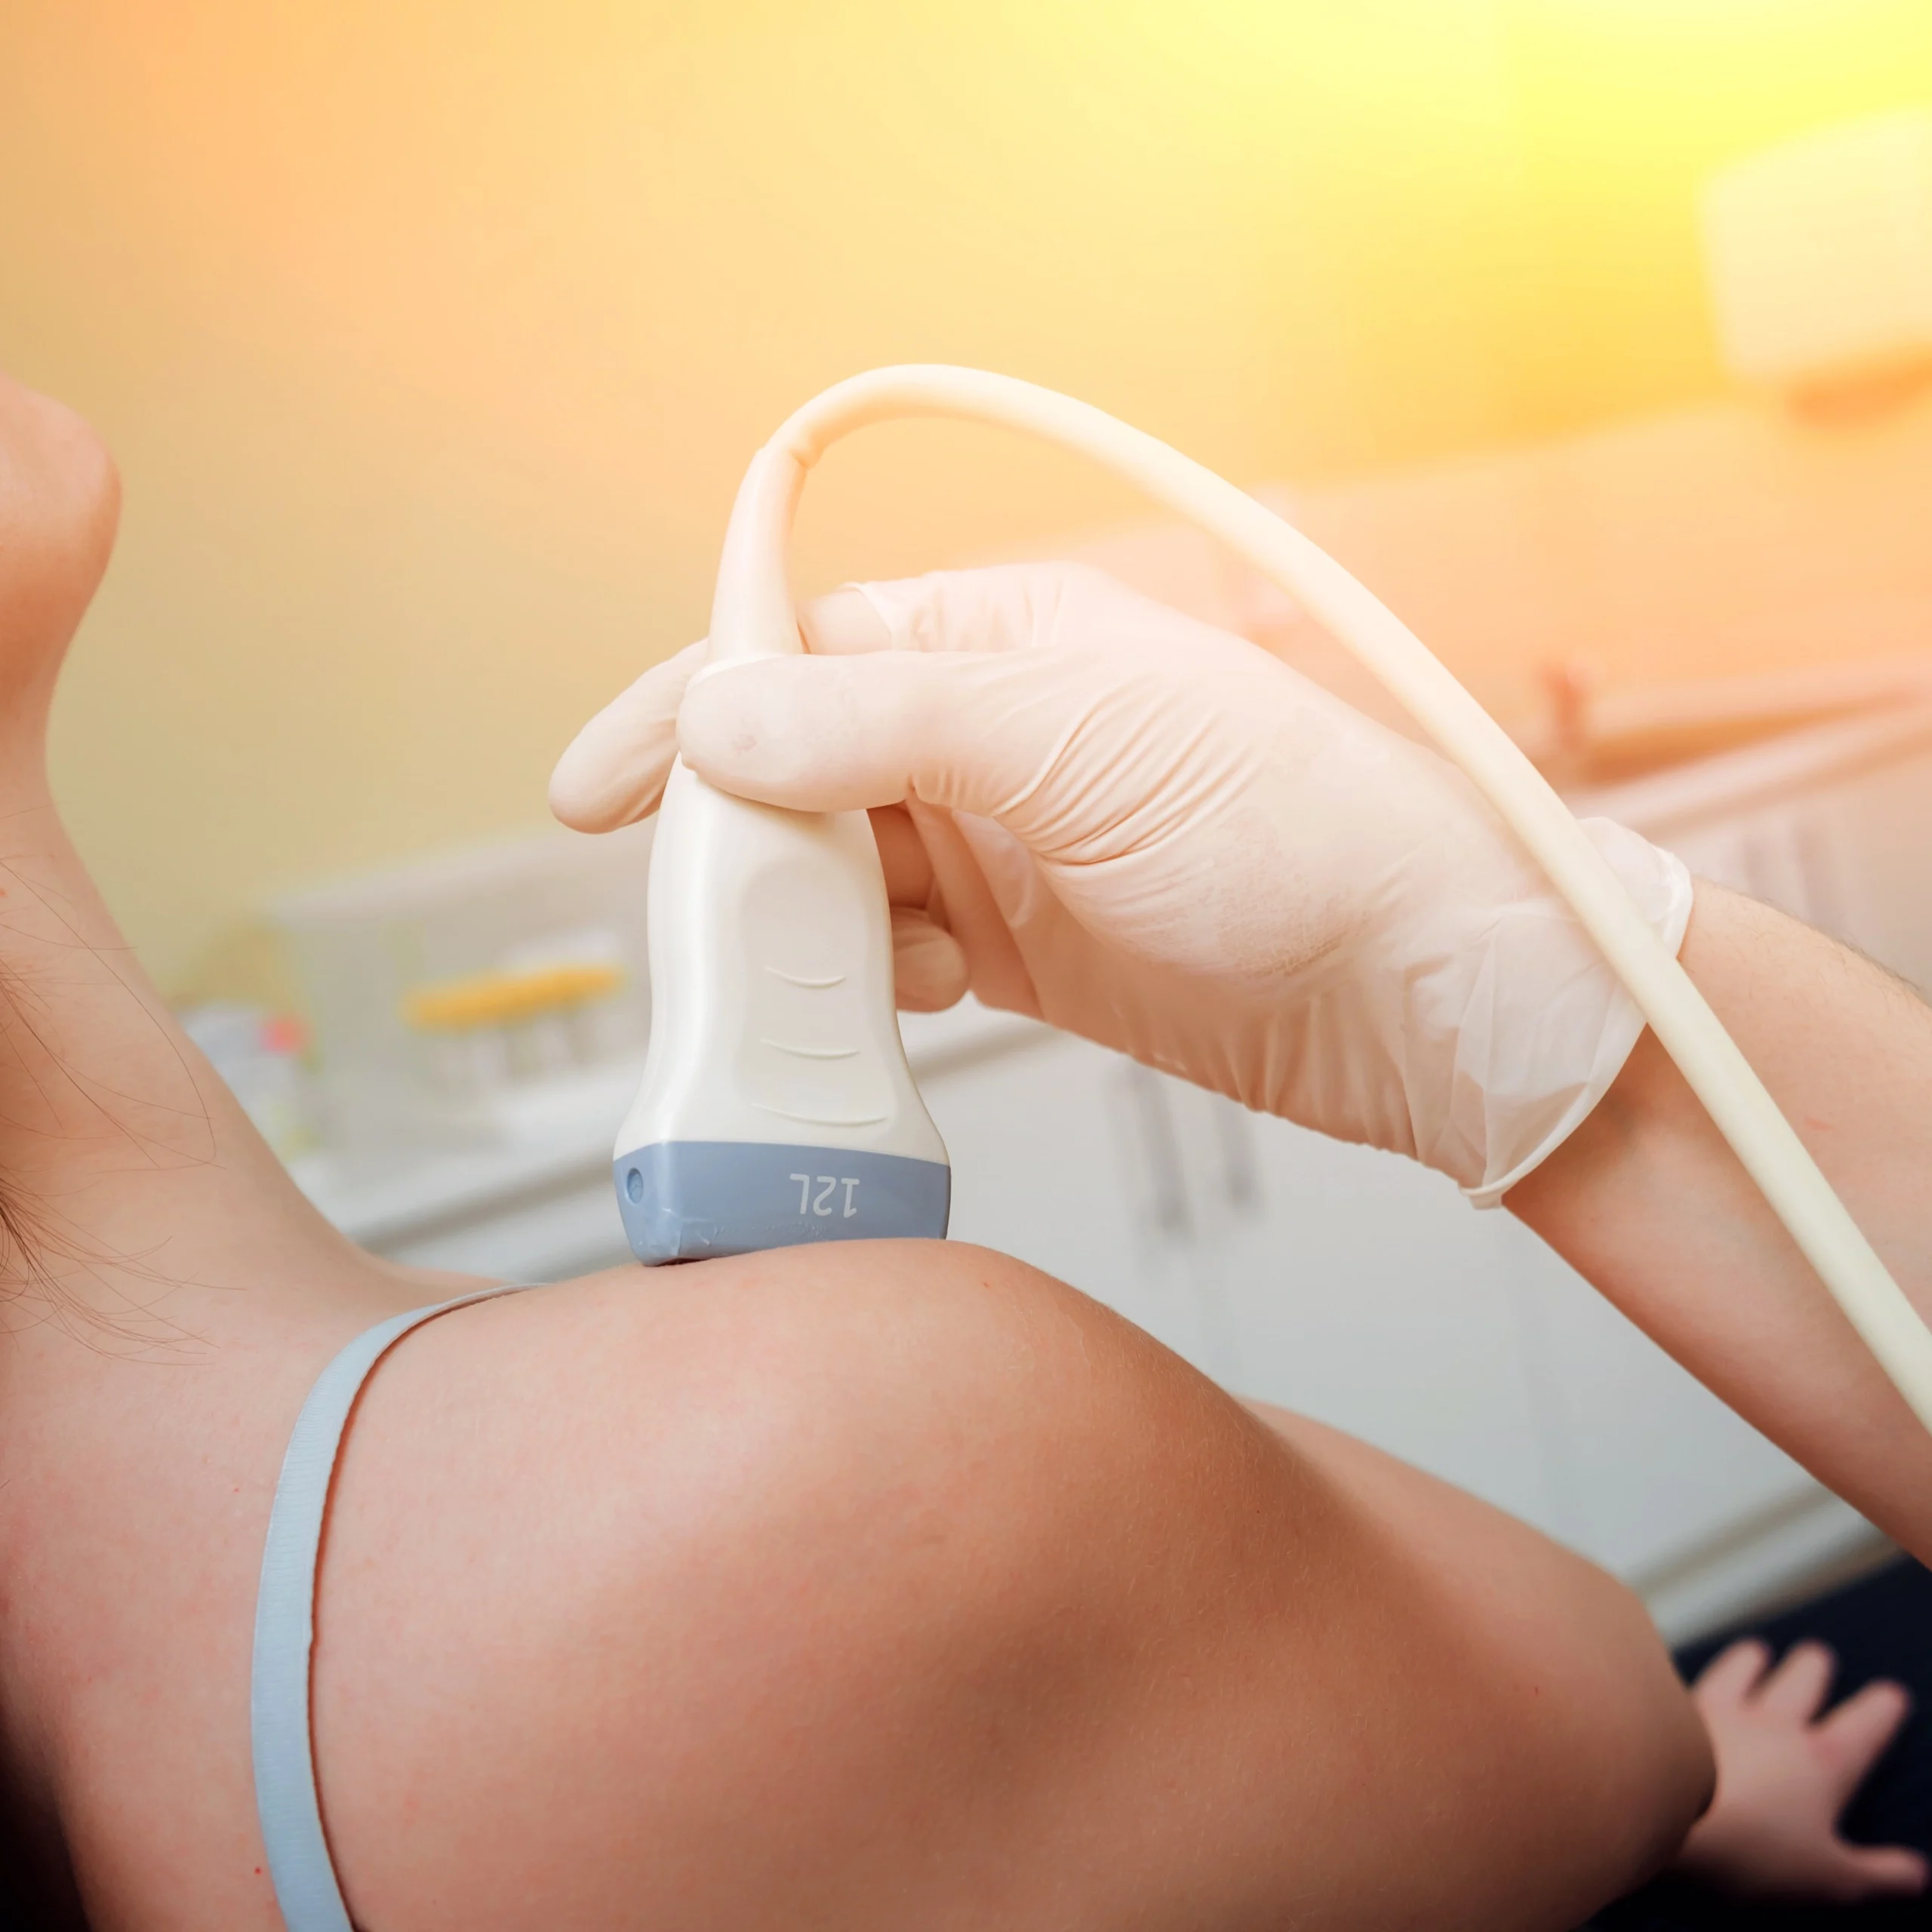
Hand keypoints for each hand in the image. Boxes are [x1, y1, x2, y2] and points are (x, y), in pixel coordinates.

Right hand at [550, 562, 1688, 1201]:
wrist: (1426, 993)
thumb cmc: (1304, 833)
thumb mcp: (1085, 746)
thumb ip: (890, 724)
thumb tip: (721, 715)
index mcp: (1006, 645)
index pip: (801, 652)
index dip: (689, 708)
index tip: (594, 787)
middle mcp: (997, 738)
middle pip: (801, 769)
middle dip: (732, 838)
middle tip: (681, 913)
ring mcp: (1012, 850)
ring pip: (841, 874)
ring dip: (793, 925)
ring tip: (774, 977)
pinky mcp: (1030, 953)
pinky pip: (896, 958)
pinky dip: (861, 984)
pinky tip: (870, 1007)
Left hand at [1674, 1637, 1927, 1901]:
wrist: (1666, 1803)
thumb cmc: (1751, 1847)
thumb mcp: (1830, 1876)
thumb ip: (1877, 1874)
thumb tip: (1918, 1875)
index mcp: (1821, 1763)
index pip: (1862, 1729)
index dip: (1880, 1711)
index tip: (1892, 1693)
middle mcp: (1774, 1724)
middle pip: (1800, 1684)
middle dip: (1813, 1669)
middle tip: (1818, 1654)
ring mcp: (1720, 1711)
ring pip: (1742, 1672)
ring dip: (1751, 1660)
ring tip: (1756, 1650)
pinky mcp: (1673, 1710)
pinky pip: (1688, 1683)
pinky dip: (1691, 1676)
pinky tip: (1681, 1671)